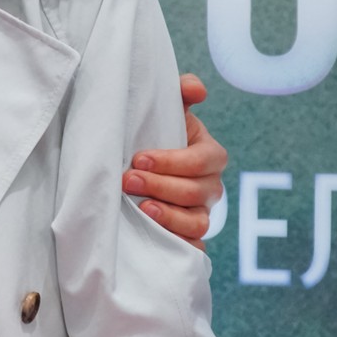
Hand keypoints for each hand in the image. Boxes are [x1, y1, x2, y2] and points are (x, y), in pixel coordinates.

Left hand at [123, 73, 226, 248]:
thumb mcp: (167, 112)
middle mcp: (209, 187)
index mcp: (209, 155)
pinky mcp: (187, 236)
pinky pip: (191, 248)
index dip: (173, 161)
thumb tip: (195, 88)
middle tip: (127, 180)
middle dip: (161, 186)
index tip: (139, 157)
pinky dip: (176, 243)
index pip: (203, 161)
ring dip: (169, 217)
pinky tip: (153, 236)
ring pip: (197, 223)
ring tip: (142, 209)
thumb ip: (180, 94)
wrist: (141, 167)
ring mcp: (200, 213)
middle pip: (196, 192)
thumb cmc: (156, 136)